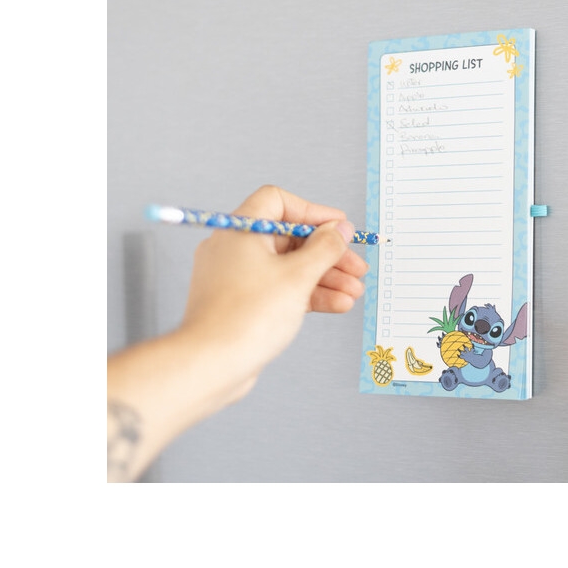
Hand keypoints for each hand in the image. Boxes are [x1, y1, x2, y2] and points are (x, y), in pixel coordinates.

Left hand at [179, 185, 367, 378]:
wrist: (212, 364)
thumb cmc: (245, 318)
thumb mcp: (298, 277)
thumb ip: (324, 248)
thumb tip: (339, 230)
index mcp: (239, 231)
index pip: (278, 202)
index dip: (313, 212)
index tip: (338, 227)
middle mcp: (233, 249)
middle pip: (289, 238)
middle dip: (327, 253)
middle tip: (355, 266)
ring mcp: (235, 277)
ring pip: (287, 267)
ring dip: (323, 277)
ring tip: (353, 291)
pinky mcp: (240, 303)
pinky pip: (278, 289)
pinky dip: (306, 294)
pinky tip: (336, 304)